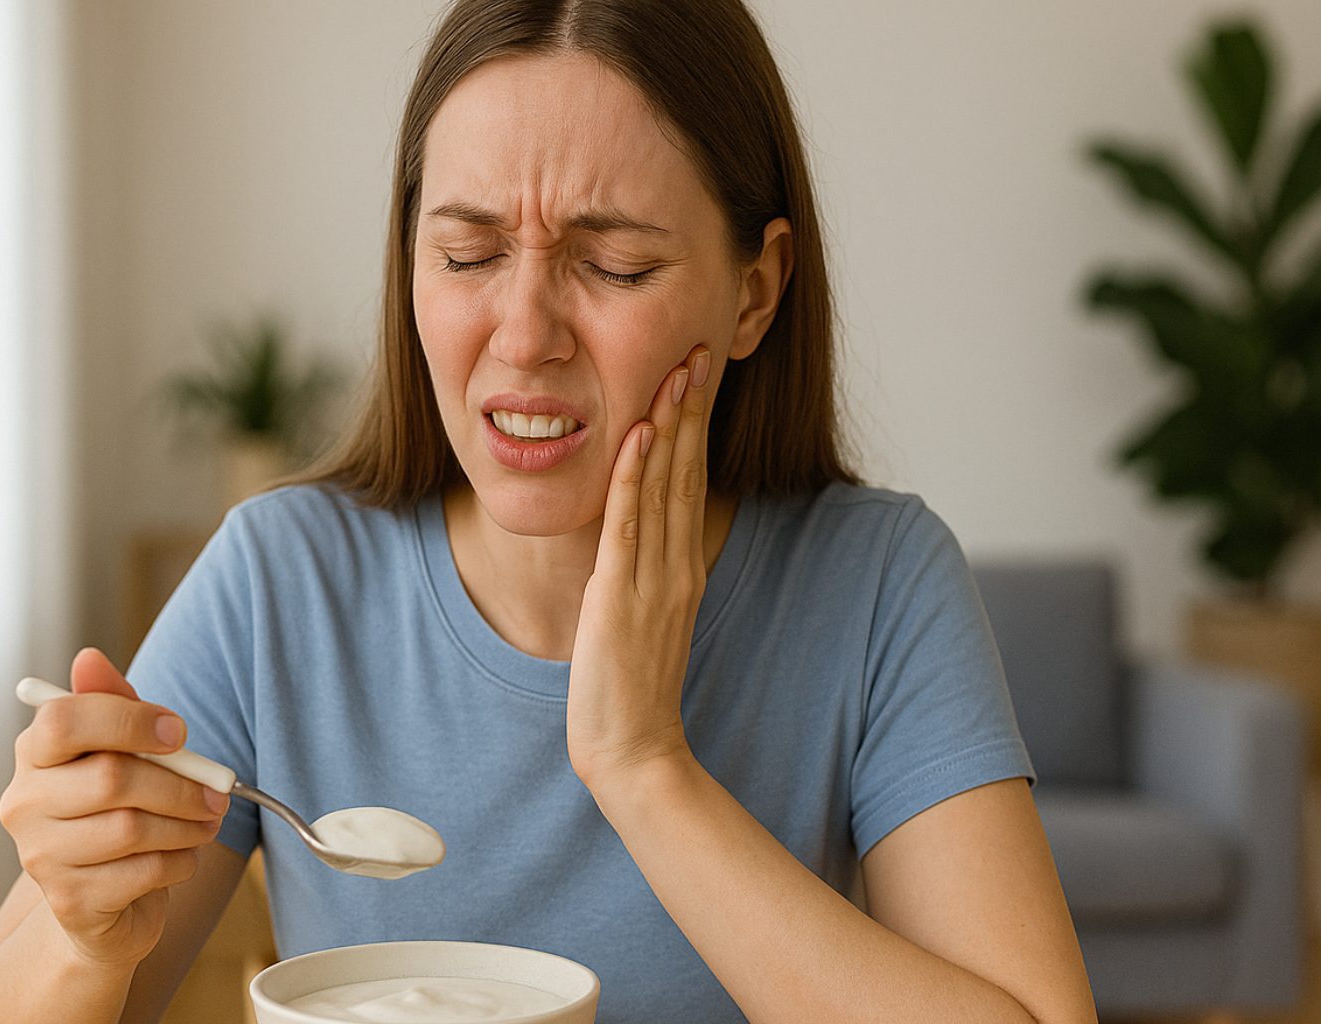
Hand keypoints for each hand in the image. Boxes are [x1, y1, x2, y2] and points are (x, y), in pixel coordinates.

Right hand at [0, 647, 226, 967]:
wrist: (106, 900)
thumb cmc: (118, 810)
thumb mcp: (121, 751)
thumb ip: (114, 705)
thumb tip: (89, 657)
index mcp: (34, 754)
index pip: (64, 720)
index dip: (130, 721)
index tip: (178, 734)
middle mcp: (23, 803)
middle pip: (111, 778)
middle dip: (180, 784)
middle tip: (217, 792)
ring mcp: (40, 856)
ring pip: (131, 829)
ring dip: (187, 826)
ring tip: (206, 823)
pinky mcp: (69, 901)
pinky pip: (142, 873)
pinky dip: (179, 862)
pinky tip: (181, 858)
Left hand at [567, 346, 715, 787]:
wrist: (633, 748)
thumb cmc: (632, 691)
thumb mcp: (646, 619)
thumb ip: (646, 575)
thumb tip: (637, 537)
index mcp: (684, 567)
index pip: (693, 480)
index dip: (697, 425)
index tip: (698, 374)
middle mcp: (678, 565)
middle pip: (689, 470)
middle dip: (693, 407)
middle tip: (700, 349)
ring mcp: (654, 578)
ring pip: (666, 485)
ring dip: (671, 424)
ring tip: (677, 370)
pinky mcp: (621, 594)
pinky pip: (631, 523)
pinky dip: (635, 474)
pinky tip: (638, 432)